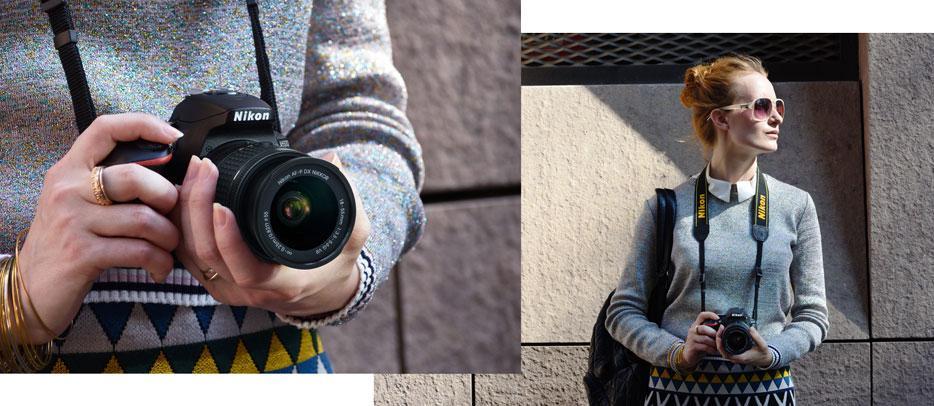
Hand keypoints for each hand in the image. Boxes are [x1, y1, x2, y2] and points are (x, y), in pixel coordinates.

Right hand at [16, 113, 181, 342]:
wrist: (31, 289)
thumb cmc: (66, 242)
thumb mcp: (77, 202)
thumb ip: (109, 181)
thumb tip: (165, 167)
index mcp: (69, 170)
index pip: (105, 129)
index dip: (144, 125)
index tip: (173, 136)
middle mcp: (67, 190)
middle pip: (135, 177)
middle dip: (167, 196)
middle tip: (173, 215)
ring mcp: (73, 222)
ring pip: (144, 218)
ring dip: (169, 236)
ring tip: (168, 247)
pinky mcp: (82, 255)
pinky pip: (140, 251)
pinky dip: (160, 261)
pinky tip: (159, 268)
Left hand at [173, 153, 370, 316]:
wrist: (321, 292)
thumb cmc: (334, 264)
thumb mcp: (351, 234)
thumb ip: (348, 198)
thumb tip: (332, 160)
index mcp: (284, 283)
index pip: (247, 270)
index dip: (229, 240)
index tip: (222, 204)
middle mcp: (251, 290)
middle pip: (208, 255)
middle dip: (198, 206)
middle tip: (205, 167)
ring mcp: (229, 288)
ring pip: (191, 254)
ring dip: (186, 210)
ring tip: (194, 171)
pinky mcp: (215, 280)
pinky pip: (187, 254)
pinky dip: (181, 222)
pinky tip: (184, 192)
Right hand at [678, 311, 721, 369]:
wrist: (688, 354)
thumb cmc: (698, 343)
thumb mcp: (703, 335)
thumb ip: (710, 330)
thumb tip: (722, 328)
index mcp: (696, 325)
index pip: (702, 315)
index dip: (710, 315)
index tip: (718, 318)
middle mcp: (693, 330)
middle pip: (704, 328)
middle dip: (714, 333)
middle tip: (719, 338)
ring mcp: (692, 338)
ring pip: (705, 338)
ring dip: (714, 343)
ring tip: (718, 346)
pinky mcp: (693, 346)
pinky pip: (705, 347)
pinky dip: (712, 349)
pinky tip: (714, 350)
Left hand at [716, 325, 772, 367]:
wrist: (765, 359)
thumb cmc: (763, 354)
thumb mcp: (762, 345)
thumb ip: (757, 337)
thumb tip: (750, 328)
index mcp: (740, 357)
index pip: (724, 352)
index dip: (719, 343)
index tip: (720, 333)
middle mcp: (735, 358)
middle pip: (721, 350)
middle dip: (718, 339)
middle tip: (720, 328)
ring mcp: (734, 357)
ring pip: (722, 350)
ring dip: (720, 340)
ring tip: (721, 330)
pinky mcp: (735, 354)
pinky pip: (725, 349)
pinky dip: (723, 342)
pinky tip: (723, 335)